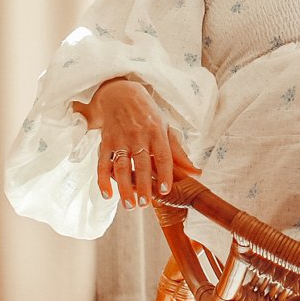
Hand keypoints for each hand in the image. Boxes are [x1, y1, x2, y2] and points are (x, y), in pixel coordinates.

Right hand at [75, 77, 190, 207]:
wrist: (121, 95)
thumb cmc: (148, 115)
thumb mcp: (166, 129)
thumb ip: (179, 153)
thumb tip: (197, 173)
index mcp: (156, 132)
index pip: (163, 155)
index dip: (165, 174)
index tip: (165, 191)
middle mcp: (138, 136)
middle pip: (141, 164)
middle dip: (143, 185)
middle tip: (145, 204)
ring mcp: (120, 140)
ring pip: (122, 166)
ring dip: (124, 187)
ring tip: (129, 205)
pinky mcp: (106, 143)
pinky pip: (102, 163)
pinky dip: (103, 180)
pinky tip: (107, 195)